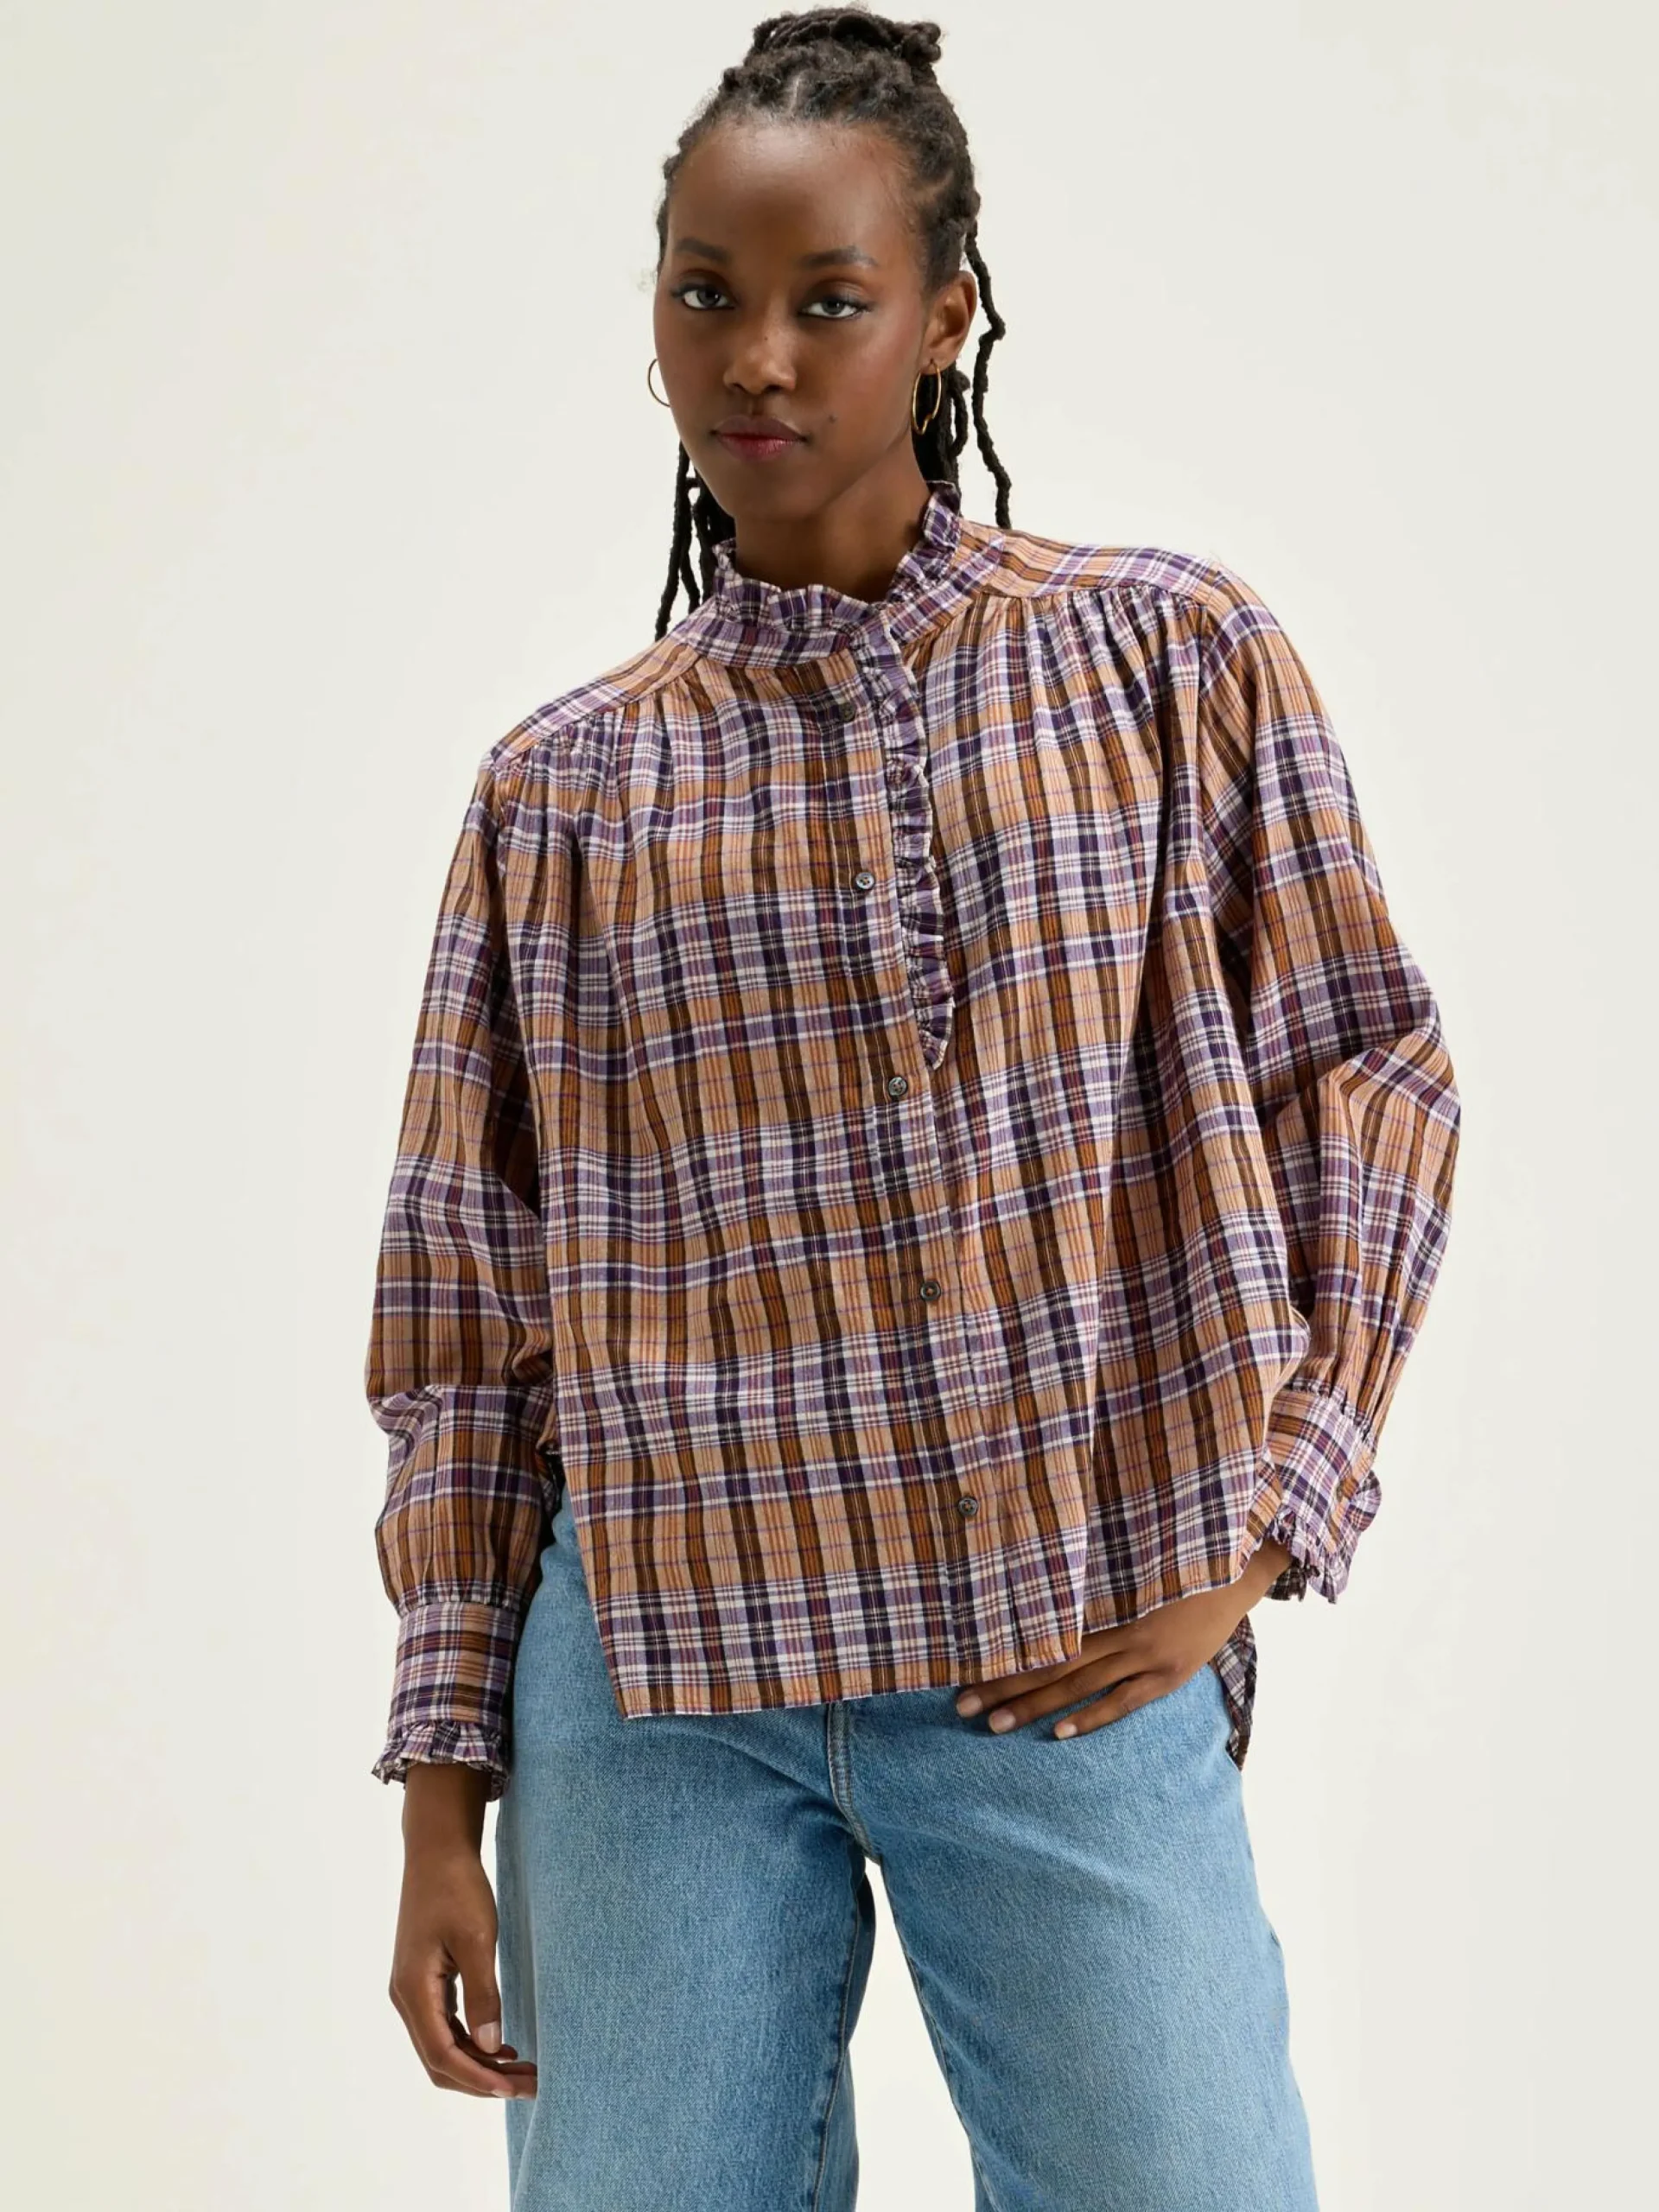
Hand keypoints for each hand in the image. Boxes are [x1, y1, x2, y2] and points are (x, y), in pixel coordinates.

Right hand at [387, 1764, 537, 2099]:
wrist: (437, 1849)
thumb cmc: (457, 1887)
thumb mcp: (477, 1938)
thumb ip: (483, 1993)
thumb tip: (490, 2046)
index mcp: (413, 1990)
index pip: (442, 2055)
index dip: (477, 2078)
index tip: (513, 2089)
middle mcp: (406, 1997)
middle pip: (439, 2060)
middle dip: (482, 2080)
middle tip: (529, 2084)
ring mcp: (412, 1990)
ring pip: (442, 2046)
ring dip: (479, 2063)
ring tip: (523, 2070)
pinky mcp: (424, 1981)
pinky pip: (445, 2026)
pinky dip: (472, 2042)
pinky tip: (501, 2045)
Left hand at [953, 1540, 1291, 1740]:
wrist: (1242, 1567)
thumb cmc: (1179, 1552)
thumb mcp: (1132, 1553)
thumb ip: (1092, 1570)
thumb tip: (1039, 1569)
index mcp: (1109, 1598)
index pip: (1044, 1632)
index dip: (1005, 1651)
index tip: (964, 1665)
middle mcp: (1122, 1630)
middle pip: (1052, 1664)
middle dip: (1004, 1685)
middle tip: (961, 1706)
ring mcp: (1147, 1655)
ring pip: (1079, 1687)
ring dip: (1034, 1707)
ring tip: (994, 1725)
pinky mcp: (1170, 1674)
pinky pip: (1124, 1701)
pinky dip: (1091, 1718)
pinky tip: (1058, 1733)